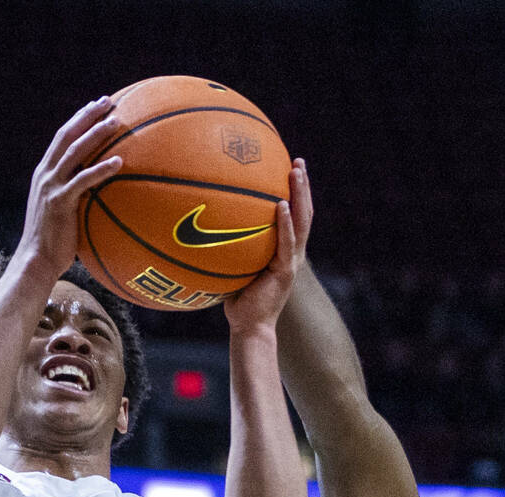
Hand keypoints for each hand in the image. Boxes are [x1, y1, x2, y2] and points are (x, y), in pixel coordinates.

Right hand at [14, 97, 121, 282]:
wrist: (36, 261)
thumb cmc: (53, 243)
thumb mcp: (61, 213)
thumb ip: (75, 197)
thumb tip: (99, 195)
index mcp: (44, 173)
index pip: (62, 137)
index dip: (79, 119)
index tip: (96, 106)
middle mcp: (45, 174)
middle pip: (67, 135)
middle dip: (88, 115)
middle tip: (109, 102)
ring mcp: (51, 187)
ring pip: (75, 151)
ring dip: (96, 135)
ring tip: (116, 123)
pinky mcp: (60, 202)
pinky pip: (83, 180)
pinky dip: (101, 169)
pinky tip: (119, 162)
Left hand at [223, 158, 312, 332]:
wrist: (249, 327)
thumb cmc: (237, 301)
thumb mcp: (233, 267)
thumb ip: (228, 246)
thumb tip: (200, 224)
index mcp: (283, 251)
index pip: (294, 216)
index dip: (294, 193)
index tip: (288, 168)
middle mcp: (292, 253)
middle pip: (304, 212)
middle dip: (302, 185)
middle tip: (298, 161)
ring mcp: (291, 261)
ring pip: (302, 222)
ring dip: (300, 194)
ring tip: (296, 171)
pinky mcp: (285, 272)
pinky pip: (287, 243)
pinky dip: (286, 223)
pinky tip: (282, 204)